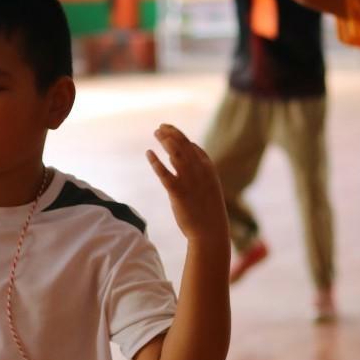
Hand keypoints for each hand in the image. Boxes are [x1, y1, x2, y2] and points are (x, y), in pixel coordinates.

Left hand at [146, 124, 227, 244]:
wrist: (210, 231)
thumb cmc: (210, 213)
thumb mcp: (209, 190)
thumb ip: (200, 175)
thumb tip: (189, 166)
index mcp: (209, 170)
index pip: (194, 147)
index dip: (181, 137)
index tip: (171, 131)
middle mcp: (199, 171)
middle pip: (183, 146)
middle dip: (171, 133)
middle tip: (161, 127)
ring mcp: (189, 180)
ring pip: (175, 153)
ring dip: (165, 140)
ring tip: (156, 132)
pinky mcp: (177, 192)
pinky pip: (164, 172)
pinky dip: (155, 161)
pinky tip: (149, 153)